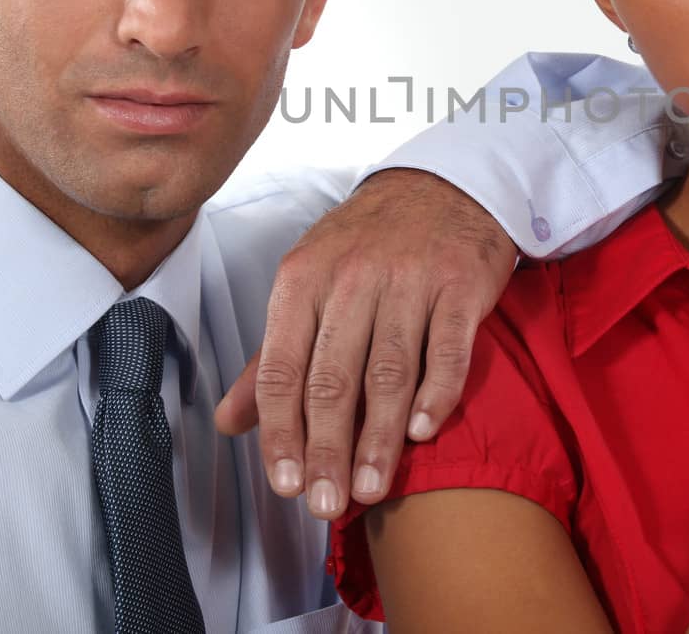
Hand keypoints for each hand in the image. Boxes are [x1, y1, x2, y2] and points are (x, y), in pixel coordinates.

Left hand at [213, 168, 518, 519]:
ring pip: (388, 372)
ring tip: (370, 486)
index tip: (285, 483)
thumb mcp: (309, 285)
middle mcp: (353, 278)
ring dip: (379, 437)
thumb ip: (271, 358)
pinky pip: (446, 350)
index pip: (281, 368)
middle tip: (326, 503)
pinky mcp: (460, 285)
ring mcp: (409, 280)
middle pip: (333, 378)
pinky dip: (436, 394)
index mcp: (302, 279)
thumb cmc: (369, 245)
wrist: (443, 186)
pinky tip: (423, 432)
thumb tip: (228, 422)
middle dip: (327, 449)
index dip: (281, 431)